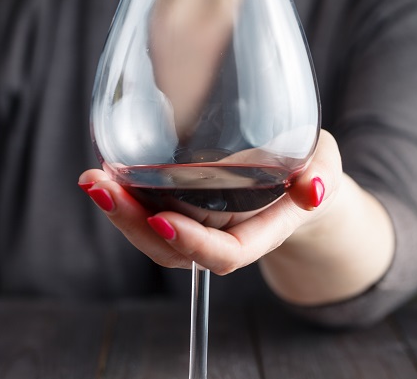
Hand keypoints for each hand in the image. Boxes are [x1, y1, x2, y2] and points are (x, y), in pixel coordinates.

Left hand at [78, 130, 341, 275]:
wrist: (298, 181)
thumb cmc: (309, 169)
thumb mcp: (323, 164)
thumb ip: (319, 174)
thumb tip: (311, 189)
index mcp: (259, 232)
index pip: (224, 252)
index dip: (192, 243)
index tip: (160, 218)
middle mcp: (223, 235)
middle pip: (174, 249)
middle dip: (133, 224)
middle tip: (101, 187)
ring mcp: (200, 224)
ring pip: (154, 235)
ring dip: (120, 211)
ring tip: (93, 180)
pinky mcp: (185, 206)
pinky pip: (151, 212)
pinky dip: (126, 197)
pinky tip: (106, 172)